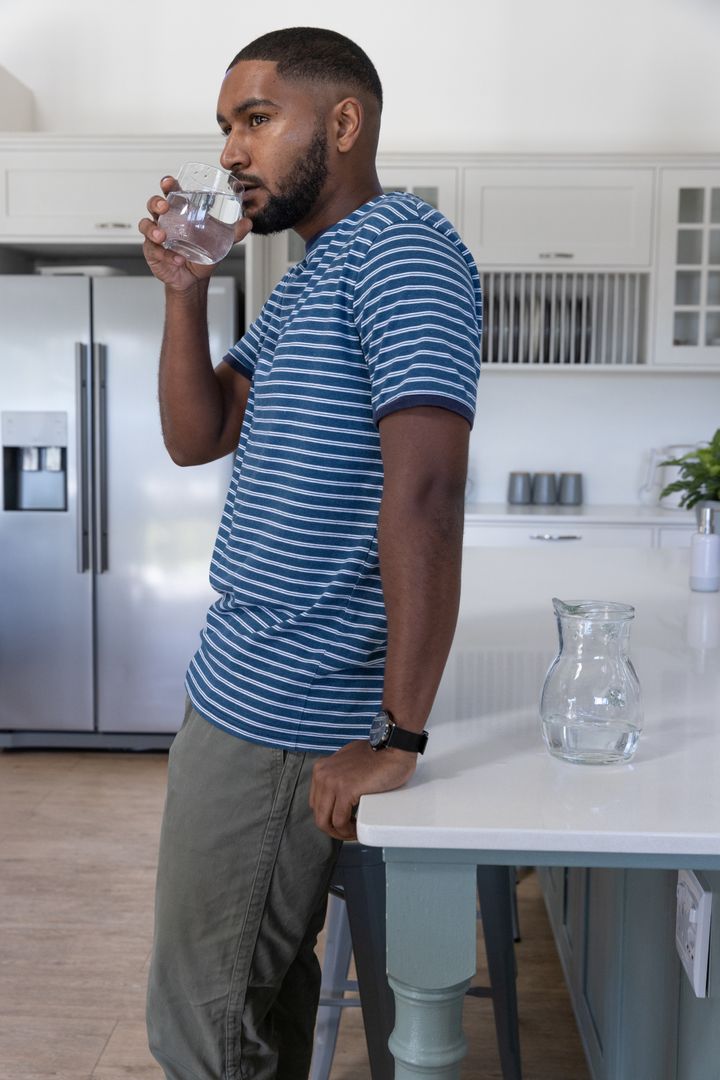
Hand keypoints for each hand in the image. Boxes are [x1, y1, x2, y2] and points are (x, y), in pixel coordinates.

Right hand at [137, 175, 252, 292]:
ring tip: (162, 236)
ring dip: (153, 229)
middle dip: (156, 203)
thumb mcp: (218, 242)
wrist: (194, 278)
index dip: (168, 185)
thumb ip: (233, 233)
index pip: (171, 193)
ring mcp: (156, 236)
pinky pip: (153, 250)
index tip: (169, 182)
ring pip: (146, 225)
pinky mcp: (152, 252)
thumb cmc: (201, 254)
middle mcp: (165, 221)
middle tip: (164, 207)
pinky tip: (177, 259)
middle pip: (153, 204)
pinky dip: (165, 255)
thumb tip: (248, 222)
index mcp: (179, 212)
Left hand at [309, 740, 417, 840]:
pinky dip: (348, 831)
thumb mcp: (349, 760)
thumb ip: (340, 774)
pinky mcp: (345, 791)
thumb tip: (340, 794)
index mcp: (321, 769)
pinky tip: (357, 830)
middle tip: (349, 832)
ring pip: (325, 821)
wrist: (394, 747)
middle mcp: (322, 775)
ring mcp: (332, 782)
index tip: (343, 823)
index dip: (329, 817)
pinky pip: (340, 821)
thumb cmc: (379, 754)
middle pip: (318, 814)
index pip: (316, 803)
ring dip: (340, 833)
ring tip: (354, 833)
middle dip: (333, 828)